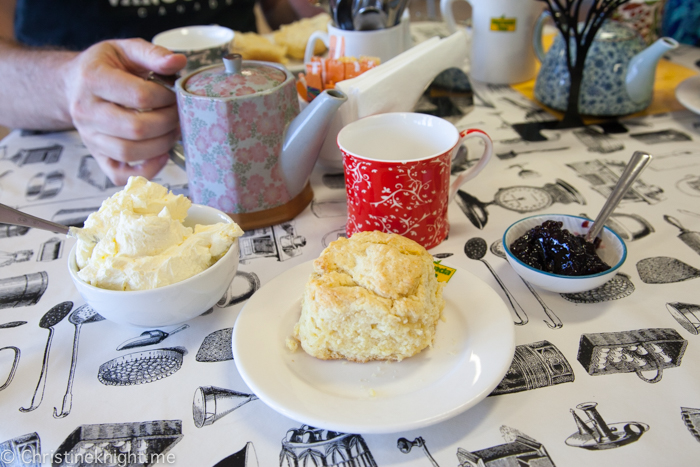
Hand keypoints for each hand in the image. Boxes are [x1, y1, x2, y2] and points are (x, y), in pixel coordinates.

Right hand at [62, 39, 186, 184]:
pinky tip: (162, 154)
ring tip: (173, 130)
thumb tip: (179, 61)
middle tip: (179, 115)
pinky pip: (119, 174)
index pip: (139, 96)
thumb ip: (153, 54)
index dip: (166, 98)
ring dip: (162, 145)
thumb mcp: (127, 49)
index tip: (174, 94)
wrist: (76, 84)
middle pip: (136, 129)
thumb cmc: (106, 66)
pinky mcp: (96, 156)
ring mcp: (89, 137)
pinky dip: (146, 169)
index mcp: (92, 79)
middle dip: (168, 123)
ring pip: (129, 152)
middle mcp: (86, 111)